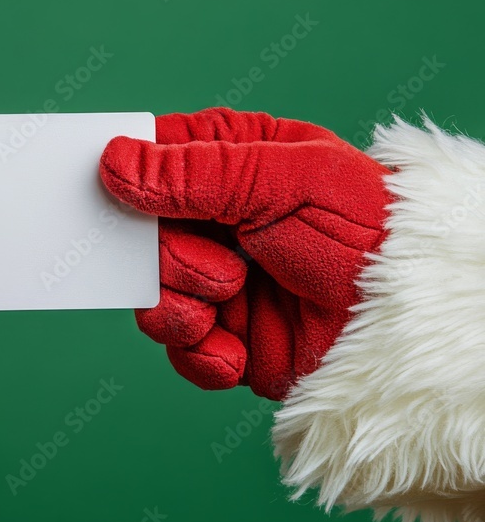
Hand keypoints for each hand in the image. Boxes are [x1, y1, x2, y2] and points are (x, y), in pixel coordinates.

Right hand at [100, 108, 392, 399]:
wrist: (406, 321)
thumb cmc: (365, 230)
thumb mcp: (282, 183)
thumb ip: (193, 174)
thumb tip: (114, 163)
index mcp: (224, 163)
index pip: (146, 163)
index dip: (123, 187)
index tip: (121, 208)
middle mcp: (212, 222)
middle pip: (138, 242)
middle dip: (169, 266)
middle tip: (220, 274)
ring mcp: (214, 280)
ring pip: (149, 300)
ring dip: (179, 314)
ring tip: (224, 312)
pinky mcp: (225, 335)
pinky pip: (179, 351)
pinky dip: (201, 358)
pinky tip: (235, 353)